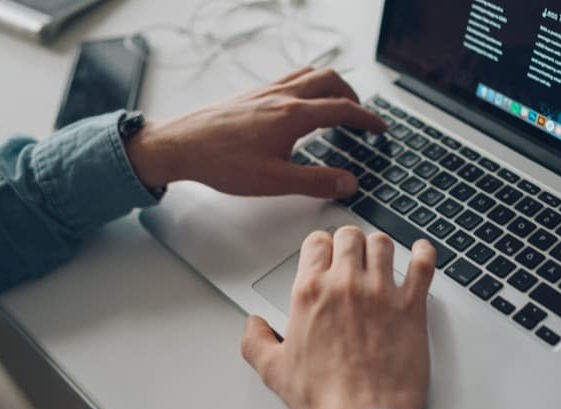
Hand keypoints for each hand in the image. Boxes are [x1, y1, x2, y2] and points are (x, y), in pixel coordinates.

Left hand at [125, 67, 385, 198]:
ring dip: (332, 85)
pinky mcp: (252, 94)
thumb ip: (316, 182)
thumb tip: (348, 182)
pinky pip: (290, 78)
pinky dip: (308, 85)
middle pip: (330, 80)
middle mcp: (281, 96)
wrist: (179, 145)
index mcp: (292, 115)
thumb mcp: (274, 181)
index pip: (342, 109)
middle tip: (362, 116)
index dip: (367, 119)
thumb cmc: (220, 162)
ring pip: (310, 74)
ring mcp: (266, 91)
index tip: (380, 128)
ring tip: (338, 104)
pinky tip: (301, 105)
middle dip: (353, 95)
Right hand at [240, 227, 435, 408]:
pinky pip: (422, 265)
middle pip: (350, 237)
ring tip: (380, 256)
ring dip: (380, 247)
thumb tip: (253, 326)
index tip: (325, 253)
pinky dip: (423, 253)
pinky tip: (420, 252)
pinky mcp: (412, 307)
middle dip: (349, 242)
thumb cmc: (325, 397)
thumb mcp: (274, 371)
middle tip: (352, 254)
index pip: (316, 243)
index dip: (321, 246)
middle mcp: (346, 285)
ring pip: (382, 244)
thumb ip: (256, 341)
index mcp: (311, 293)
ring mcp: (381, 293)